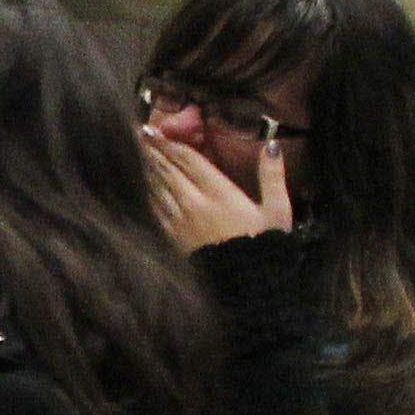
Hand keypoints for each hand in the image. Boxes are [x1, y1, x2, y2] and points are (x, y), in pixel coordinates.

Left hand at [139, 127, 286, 252]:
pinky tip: (140, 185)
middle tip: (138, 135)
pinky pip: (155, 210)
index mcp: (220, 192)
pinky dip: (146, 194)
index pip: (189, 160)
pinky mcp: (173, 237)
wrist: (248, 285)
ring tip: (136, 152)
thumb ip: (272, 176)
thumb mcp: (277, 210)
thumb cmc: (265, 245)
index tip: (153, 129)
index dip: (170, 143)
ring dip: (147, 169)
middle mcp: (195, 203)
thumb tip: (271, 145)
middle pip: (168, 170)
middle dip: (153, 151)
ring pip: (158, 188)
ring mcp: (180, 221)